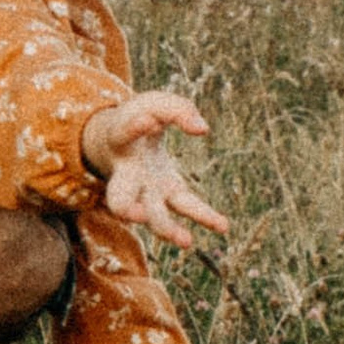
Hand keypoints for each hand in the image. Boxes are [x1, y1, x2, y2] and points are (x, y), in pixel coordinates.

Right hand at [82, 90, 226, 252]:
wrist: (123, 140)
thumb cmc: (139, 117)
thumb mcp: (154, 103)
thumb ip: (176, 109)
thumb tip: (202, 130)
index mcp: (119, 139)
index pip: (123, 133)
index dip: (134, 127)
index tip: (148, 121)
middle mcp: (128, 173)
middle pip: (120, 197)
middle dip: (126, 209)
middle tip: (136, 215)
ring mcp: (147, 189)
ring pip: (152, 215)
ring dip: (166, 229)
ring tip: (186, 241)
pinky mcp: (169, 193)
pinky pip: (186, 207)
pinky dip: (204, 216)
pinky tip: (223, 226)